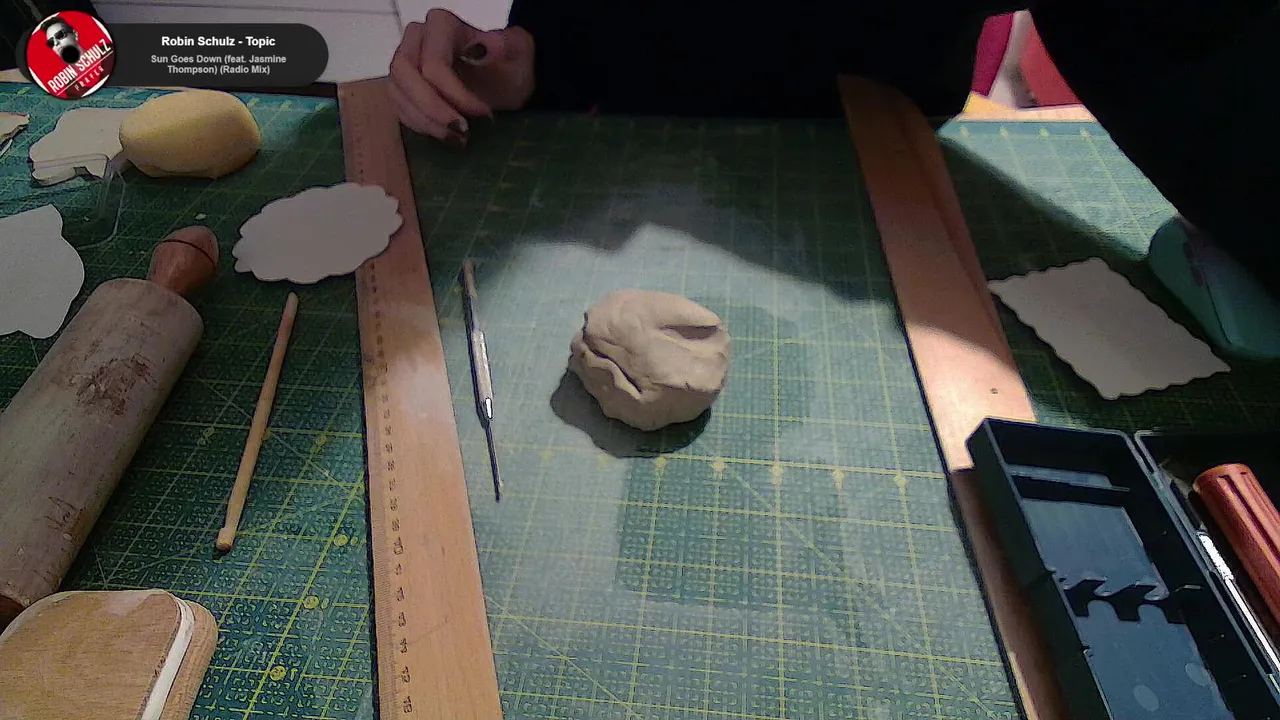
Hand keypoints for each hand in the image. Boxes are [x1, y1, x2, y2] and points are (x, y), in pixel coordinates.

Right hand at [390, 8, 534, 145]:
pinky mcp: (402, 85)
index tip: (484, 115)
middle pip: (406, 76)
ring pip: (397, 93)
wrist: (505, 77)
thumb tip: (485, 48)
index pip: (434, 64)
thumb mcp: (517, 54)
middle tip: (461, 132)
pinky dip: (419, 124)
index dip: (456, 95)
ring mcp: (405, 62)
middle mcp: (415, 38)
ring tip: (455, 138)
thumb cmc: (509, 64)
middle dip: (433, 109)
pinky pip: (397, 106)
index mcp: (441, 25)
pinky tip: (443, 133)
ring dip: (425, 121)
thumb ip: (503, 48)